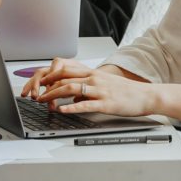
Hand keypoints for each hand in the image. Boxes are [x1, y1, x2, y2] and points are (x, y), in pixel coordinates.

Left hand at [20, 58, 155, 117]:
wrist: (146, 95)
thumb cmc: (126, 91)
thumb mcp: (104, 85)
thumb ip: (87, 88)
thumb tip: (72, 95)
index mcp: (93, 73)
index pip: (66, 70)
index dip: (50, 75)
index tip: (39, 82)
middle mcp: (94, 78)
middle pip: (64, 77)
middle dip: (47, 85)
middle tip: (35, 92)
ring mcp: (100, 90)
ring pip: (71, 88)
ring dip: (54, 94)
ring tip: (43, 101)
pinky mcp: (105, 103)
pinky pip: (85, 104)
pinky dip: (71, 106)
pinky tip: (62, 110)